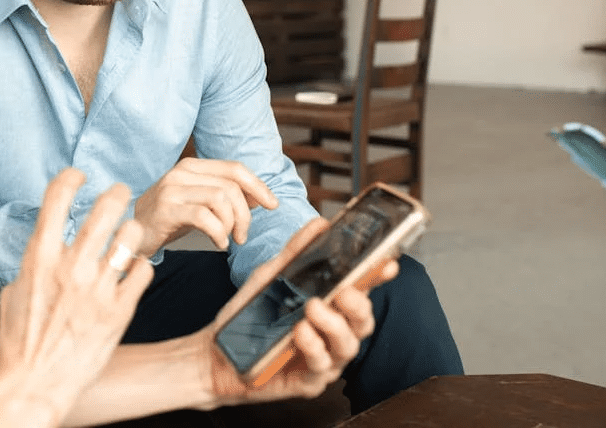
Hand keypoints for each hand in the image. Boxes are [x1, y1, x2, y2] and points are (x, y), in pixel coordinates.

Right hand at [0, 169, 154, 424]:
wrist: (33, 385)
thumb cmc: (18, 342)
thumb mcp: (13, 292)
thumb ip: (32, 265)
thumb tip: (41, 250)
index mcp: (39, 257)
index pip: (56, 198)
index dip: (70, 178)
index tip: (78, 175)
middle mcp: (71, 267)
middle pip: (105, 209)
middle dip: (116, 194)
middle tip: (121, 192)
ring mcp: (99, 288)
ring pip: (131, 237)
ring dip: (133, 230)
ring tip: (131, 233)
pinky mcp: (121, 311)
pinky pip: (143, 272)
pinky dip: (141, 267)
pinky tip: (134, 271)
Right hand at [132, 157, 278, 256]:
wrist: (131, 232)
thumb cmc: (168, 218)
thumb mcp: (199, 201)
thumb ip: (225, 194)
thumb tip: (258, 196)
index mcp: (192, 166)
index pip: (235, 169)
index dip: (258, 186)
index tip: (272, 205)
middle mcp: (181, 173)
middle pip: (231, 187)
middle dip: (245, 215)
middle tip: (242, 236)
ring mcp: (172, 190)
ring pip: (221, 200)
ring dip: (232, 225)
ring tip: (228, 239)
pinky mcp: (166, 210)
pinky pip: (205, 217)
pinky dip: (219, 233)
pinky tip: (218, 243)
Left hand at [202, 218, 398, 405]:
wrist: (218, 352)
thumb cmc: (250, 315)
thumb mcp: (271, 276)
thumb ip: (296, 252)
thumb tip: (319, 224)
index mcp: (330, 307)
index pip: (362, 291)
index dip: (377, 279)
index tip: (387, 265)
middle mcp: (333, 334)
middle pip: (363, 321)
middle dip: (359, 305)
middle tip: (344, 291)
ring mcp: (324, 360)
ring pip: (347, 346)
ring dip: (334, 325)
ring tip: (313, 308)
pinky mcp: (308, 382)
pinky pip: (321, 367)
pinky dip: (313, 347)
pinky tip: (300, 333)